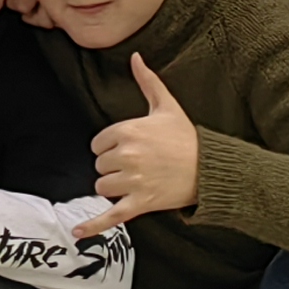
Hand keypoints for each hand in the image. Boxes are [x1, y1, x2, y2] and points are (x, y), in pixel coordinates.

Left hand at [90, 53, 202, 225]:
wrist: (211, 168)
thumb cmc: (187, 137)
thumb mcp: (167, 105)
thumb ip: (147, 81)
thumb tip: (135, 57)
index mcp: (129, 131)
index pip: (98, 142)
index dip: (110, 146)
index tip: (129, 147)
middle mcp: (127, 156)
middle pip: (99, 165)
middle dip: (113, 166)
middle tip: (137, 164)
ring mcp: (133, 182)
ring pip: (102, 187)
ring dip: (113, 186)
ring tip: (135, 181)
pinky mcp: (140, 204)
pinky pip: (111, 216)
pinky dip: (93, 226)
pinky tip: (77, 232)